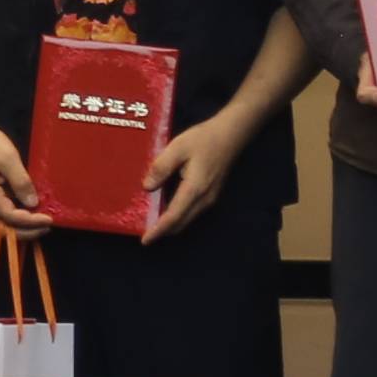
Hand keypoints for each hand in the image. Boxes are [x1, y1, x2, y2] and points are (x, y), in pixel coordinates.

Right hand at [0, 111, 43, 229]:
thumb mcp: (8, 159)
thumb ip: (21, 182)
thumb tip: (33, 204)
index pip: (10, 217)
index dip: (30, 221)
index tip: (49, 219)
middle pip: (3, 227)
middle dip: (25, 231)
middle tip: (46, 227)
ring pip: (1, 222)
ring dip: (21, 226)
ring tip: (41, 221)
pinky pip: (1, 211)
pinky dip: (16, 215)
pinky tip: (29, 210)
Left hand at [145, 113, 239, 240]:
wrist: (231, 135)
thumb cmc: (204, 139)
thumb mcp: (177, 147)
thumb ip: (161, 168)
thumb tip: (147, 188)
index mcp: (194, 189)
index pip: (173, 217)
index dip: (158, 230)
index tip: (145, 241)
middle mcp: (204, 200)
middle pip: (181, 224)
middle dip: (163, 232)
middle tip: (145, 234)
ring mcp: (210, 199)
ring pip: (187, 220)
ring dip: (171, 225)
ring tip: (153, 223)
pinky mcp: (211, 195)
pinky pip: (192, 213)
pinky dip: (178, 216)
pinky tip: (167, 210)